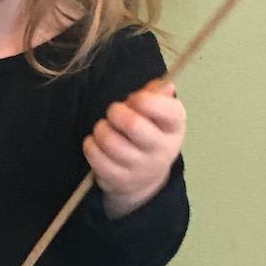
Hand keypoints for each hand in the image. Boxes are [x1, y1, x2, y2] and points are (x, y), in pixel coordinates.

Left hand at [83, 77, 185, 218]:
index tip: (134, 99)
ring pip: (111, 141)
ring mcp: (140, 168)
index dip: (146, 100)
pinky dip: (91, 146)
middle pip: (134, 125)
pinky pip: (97, 157)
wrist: (145, 178)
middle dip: (116, 112)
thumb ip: (157, 95)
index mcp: (174, 128)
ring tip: (104, 128)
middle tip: (114, 112)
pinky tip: (96, 143)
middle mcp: (161, 150)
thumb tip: (164, 85)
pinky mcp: (119, 180)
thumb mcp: (159, 115)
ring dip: (101, 129)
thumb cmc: (150, 134)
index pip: (169, 111)